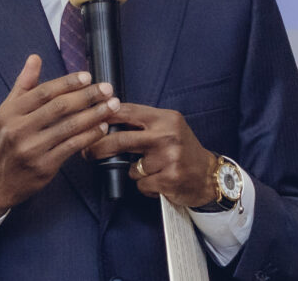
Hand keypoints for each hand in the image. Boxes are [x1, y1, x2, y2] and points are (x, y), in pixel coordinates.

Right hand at [0, 54, 120, 222]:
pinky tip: (102, 128)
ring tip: (112, 106)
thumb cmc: (3, 144)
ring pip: (69, 127)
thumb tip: (35, 58)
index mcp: (10, 112)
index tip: (87, 76)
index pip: (44, 92)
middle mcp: (19, 129)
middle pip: (59, 107)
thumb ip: (23, 85)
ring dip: (95, 114)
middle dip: (87, 96)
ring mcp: (31, 149)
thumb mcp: (6, 112)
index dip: (68, 82)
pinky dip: (90, 136)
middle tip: (107, 89)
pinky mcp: (43, 167)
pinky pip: (72, 147)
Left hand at [85, 104, 216, 207]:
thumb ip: (143, 124)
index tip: (87, 122)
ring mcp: (169, 158)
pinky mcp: (169, 179)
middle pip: (120, 139)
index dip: (103, 116)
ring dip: (135, 172)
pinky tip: (159, 182)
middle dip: (98, 147)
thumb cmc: (184, 151)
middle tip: (88, 153)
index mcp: (165, 118)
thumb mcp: (169, 128)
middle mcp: (167, 135)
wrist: (209, 176)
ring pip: (131, 167)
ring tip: (152, 171)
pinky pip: (141, 184)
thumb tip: (107, 121)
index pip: (127, 112)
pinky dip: (146, 186)